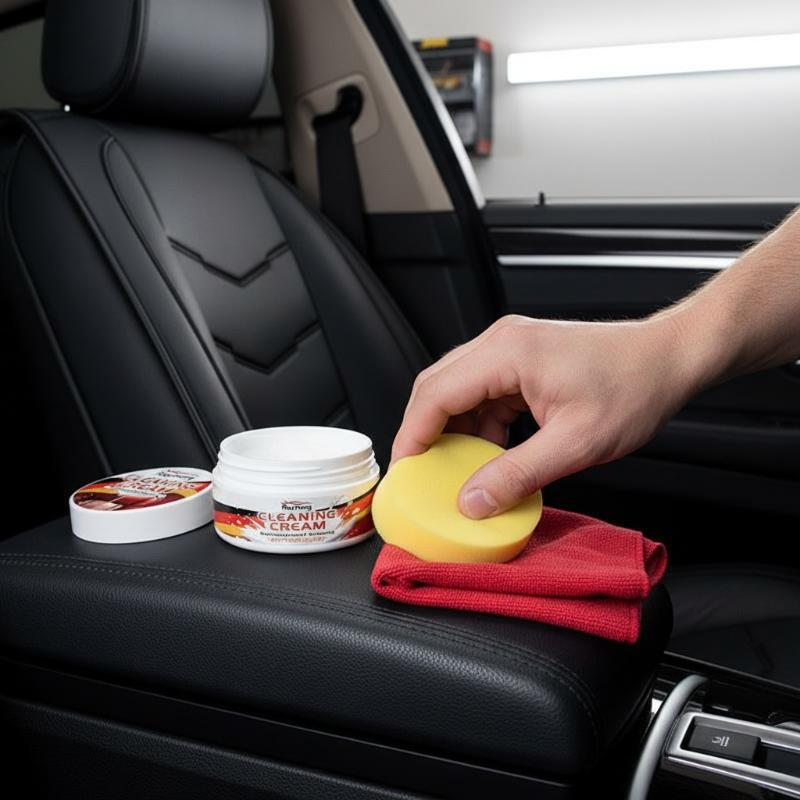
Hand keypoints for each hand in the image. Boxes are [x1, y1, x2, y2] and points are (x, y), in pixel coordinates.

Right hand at [391, 314, 701, 518]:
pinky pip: (482, 392)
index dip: (413, 436)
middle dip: (424, 433)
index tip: (405, 471)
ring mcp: (510, 348)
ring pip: (457, 390)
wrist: (668, 359)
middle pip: (437, 387)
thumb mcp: (575, 443)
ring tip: (457, 470)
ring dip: (452, 431)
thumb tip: (472, 501)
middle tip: (422, 475)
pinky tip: (490, 453)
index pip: (435, 394)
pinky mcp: (521, 360)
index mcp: (507, 353)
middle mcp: (501, 342)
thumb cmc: (633, 388)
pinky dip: (478, 425)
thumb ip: (517, 475)